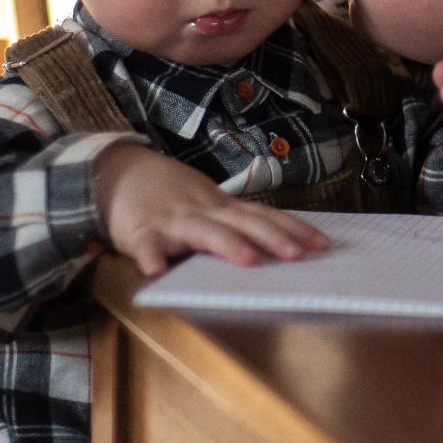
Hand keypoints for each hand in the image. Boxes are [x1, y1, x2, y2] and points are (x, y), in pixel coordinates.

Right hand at [95, 143, 329, 275]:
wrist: (119, 172)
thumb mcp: (208, 204)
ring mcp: (172, 220)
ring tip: (246, 260)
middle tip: (297, 255)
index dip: (293, 229)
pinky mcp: (139, 231)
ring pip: (202, 231)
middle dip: (272, 237)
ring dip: (224, 244)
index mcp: (222, 207)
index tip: (323, 244)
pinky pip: (144, 244)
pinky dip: (149, 255)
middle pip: (242, 222)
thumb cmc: (171, 196)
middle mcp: (203, 210)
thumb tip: (282, 242)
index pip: (264, 216)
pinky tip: (154, 269)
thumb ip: (236, 222)